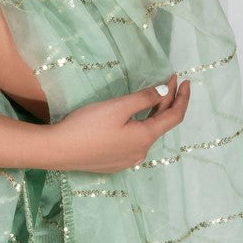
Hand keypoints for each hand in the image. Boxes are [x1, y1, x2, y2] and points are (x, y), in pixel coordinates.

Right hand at [48, 73, 189, 173]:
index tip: (184, 80)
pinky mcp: (114, 162)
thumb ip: (144, 98)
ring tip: (154, 96)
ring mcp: (128, 159)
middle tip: (168, 80)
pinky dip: (141, 125)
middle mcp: (141, 152)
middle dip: (167, 101)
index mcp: (145, 138)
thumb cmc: (87, 126)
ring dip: (153, 113)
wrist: (58, 150)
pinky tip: (133, 118)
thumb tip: (164, 92)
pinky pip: (135, 141)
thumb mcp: (118, 107)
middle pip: (161, 124)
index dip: (182, 98)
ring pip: (147, 133)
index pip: (174, 117)